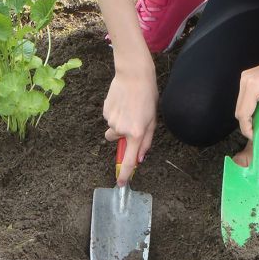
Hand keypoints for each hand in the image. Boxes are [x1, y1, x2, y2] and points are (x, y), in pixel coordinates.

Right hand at [103, 60, 157, 185]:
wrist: (134, 76)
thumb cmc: (148, 97)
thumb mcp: (153, 120)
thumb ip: (147, 141)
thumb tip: (140, 157)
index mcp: (137, 133)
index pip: (130, 160)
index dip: (124, 174)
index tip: (121, 183)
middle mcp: (122, 130)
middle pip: (118, 141)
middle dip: (123, 134)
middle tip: (133, 118)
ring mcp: (111, 121)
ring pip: (113, 129)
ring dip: (119, 123)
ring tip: (128, 107)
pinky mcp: (105, 111)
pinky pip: (109, 118)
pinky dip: (115, 113)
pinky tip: (121, 101)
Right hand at [235, 55, 258, 142]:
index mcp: (253, 85)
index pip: (243, 114)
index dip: (248, 129)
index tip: (258, 137)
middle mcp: (245, 80)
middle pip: (239, 110)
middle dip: (249, 124)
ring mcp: (245, 78)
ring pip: (241, 105)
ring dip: (251, 116)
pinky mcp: (248, 78)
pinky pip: (245, 98)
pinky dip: (253, 107)